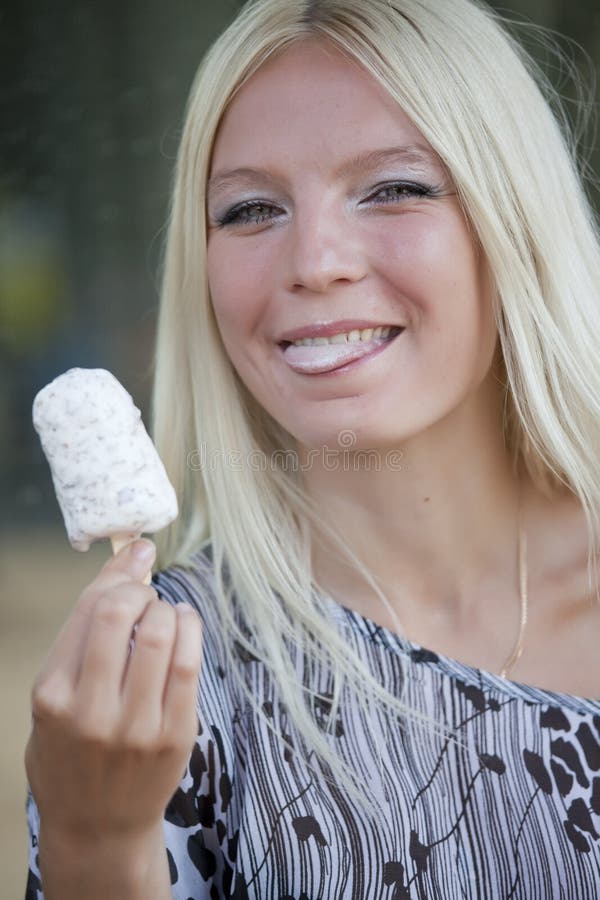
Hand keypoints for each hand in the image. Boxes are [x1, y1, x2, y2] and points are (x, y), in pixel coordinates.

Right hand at [25, 539, 202, 846]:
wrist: (98, 826)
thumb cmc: (70, 753)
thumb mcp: (53, 699)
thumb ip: (81, 639)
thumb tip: (128, 562)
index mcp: (52, 696)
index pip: (87, 611)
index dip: (117, 573)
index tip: (136, 552)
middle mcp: (90, 711)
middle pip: (121, 615)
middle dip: (139, 588)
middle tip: (144, 595)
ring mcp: (136, 726)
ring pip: (161, 634)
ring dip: (166, 608)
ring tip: (163, 614)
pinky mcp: (175, 735)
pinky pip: (190, 664)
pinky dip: (190, 628)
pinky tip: (184, 624)